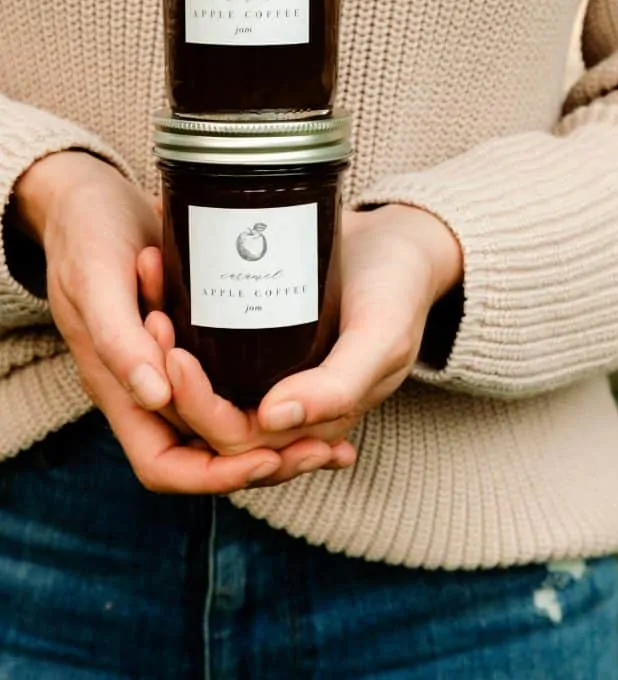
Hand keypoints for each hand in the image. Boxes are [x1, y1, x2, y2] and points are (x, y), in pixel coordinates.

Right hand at [12, 151, 333, 492]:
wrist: (88, 193)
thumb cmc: (86, 230)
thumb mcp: (96, 278)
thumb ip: (119, 338)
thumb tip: (158, 396)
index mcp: (118, 386)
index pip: (165, 464)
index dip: (215, 475)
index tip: (269, 459)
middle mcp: (148, 385)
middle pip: (209, 451)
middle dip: (267, 457)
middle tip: (327, 447)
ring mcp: (174, 361)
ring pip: (230, 419)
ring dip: (279, 430)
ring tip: (334, 431)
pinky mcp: (199, 332)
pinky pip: (237, 377)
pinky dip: (274, 388)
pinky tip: (317, 380)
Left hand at [153, 204, 460, 483]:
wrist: (404, 241)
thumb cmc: (398, 291)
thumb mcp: (382, 339)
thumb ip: (339, 385)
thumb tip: (272, 420)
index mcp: (312, 422)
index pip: (237, 439)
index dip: (199, 407)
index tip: (175, 356)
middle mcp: (283, 405)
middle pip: (205, 412)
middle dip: (171, 375)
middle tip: (152, 319)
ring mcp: (268, 370)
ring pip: (200, 377)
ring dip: (167, 345)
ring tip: (151, 295)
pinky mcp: (256, 336)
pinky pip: (207, 341)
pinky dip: (182, 315)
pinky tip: (162, 283)